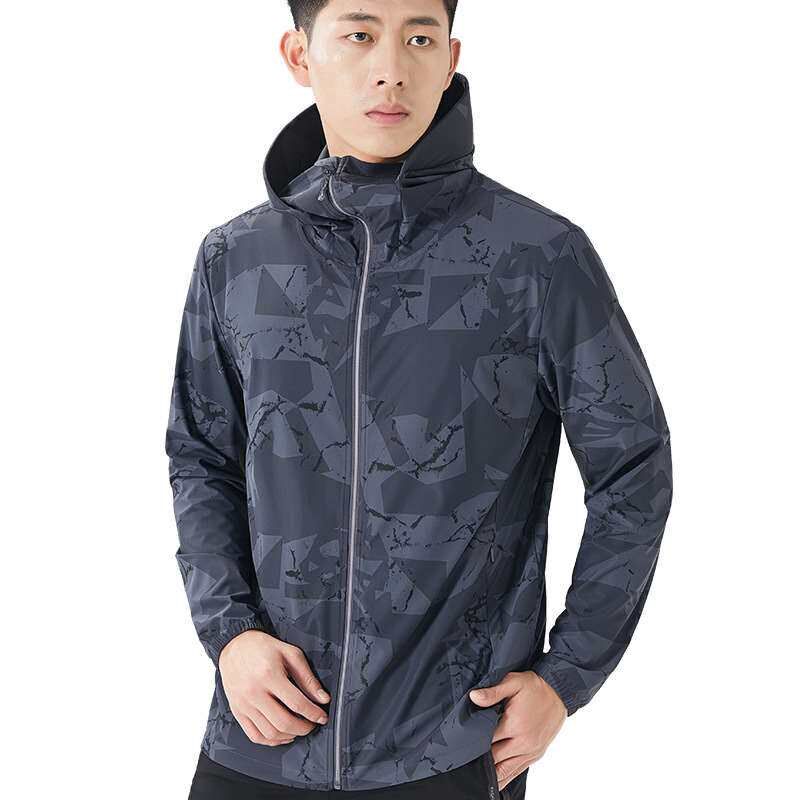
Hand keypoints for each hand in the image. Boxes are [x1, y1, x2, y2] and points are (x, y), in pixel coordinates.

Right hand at [218, 629, 330, 745]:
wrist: (235, 646)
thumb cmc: (263, 648)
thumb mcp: (290, 654)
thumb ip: (307, 677)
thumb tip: (322, 698)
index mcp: (269, 675)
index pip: (296, 703)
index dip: (313, 713)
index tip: (322, 717)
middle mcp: (254, 692)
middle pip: (283, 722)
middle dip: (304, 728)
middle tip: (312, 724)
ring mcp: (244, 704)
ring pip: (270, 733)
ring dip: (289, 735)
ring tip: (299, 729)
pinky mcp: (237, 711)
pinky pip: (255, 736)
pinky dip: (271, 741)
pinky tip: (282, 735)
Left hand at [469, 670, 566, 790]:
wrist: (560, 693)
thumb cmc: (535, 687)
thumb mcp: (514, 681)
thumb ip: (493, 691)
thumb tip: (474, 697)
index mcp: (514, 725)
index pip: (486, 741)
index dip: (472, 742)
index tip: (461, 742)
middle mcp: (523, 742)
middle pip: (494, 759)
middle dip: (479, 758)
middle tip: (464, 758)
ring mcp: (530, 751)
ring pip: (505, 770)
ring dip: (492, 773)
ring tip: (476, 773)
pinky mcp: (536, 754)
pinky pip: (517, 771)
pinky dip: (505, 776)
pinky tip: (495, 780)